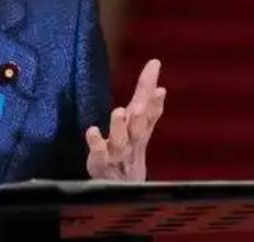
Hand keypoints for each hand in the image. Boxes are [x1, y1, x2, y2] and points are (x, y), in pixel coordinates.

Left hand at [86, 59, 165, 180]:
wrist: (121, 189)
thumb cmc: (129, 155)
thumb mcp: (140, 132)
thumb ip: (149, 111)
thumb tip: (161, 89)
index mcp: (140, 129)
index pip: (147, 106)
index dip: (151, 86)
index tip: (154, 64)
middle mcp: (131, 140)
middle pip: (139, 124)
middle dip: (144, 110)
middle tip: (146, 96)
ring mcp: (117, 153)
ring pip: (121, 140)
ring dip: (120, 126)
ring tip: (119, 111)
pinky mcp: (101, 164)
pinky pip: (99, 153)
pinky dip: (96, 143)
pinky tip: (92, 130)